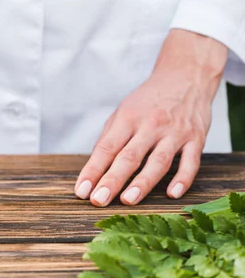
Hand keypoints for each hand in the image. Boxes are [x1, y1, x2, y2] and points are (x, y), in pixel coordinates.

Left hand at [75, 29, 227, 205]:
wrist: (186, 76)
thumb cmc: (148, 101)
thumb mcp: (123, 112)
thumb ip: (109, 138)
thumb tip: (93, 168)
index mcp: (128, 119)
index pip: (106, 149)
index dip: (93, 171)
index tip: (82, 191)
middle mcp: (150, 125)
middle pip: (129, 157)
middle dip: (112, 180)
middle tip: (98, 200)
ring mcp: (175, 133)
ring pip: (158, 161)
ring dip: (143, 183)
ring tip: (127, 200)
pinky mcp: (196, 138)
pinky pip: (191, 162)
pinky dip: (182, 179)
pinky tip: (171, 194)